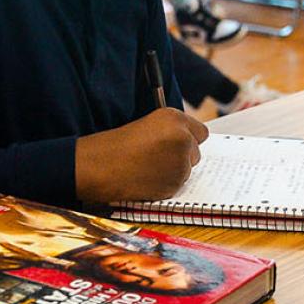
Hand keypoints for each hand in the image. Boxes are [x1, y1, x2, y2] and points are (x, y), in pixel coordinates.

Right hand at [74, 108, 208, 203]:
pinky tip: (148, 178)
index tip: (178, 143)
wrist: (102, 166)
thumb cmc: (117, 145)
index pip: (201, 132)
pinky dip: (167, 183)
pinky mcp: (176, 183)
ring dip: (174, 171)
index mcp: (175, 118)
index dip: (188, 139)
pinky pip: (178, 184)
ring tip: (149, 167)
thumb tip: (188, 141)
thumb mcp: (148, 124)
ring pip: (188, 170)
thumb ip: (172, 130)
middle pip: (196, 151)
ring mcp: (181, 162)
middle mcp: (183, 138)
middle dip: (182, 156)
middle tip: (158, 157)